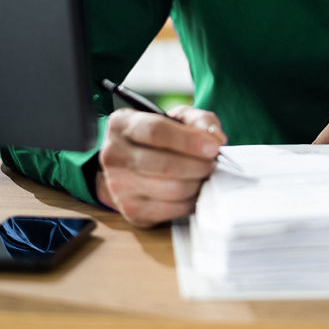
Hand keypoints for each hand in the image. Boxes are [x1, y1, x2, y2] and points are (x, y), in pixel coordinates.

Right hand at [94, 105, 224, 228]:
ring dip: (198, 183)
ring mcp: (118, 186)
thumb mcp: (178, 118)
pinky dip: (191, 201)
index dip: (188, 140)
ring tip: (204, 174)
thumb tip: (215, 138)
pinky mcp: (131, 210)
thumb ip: (200, 121)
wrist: (134, 166)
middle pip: (164, 164)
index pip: (155, 131)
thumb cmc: (160, 138)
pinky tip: (194, 190)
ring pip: (171, 189)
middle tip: (213, 163)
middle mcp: (113, 155)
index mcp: (121, 124)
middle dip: (198, 165)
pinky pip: (172, 209)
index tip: (213, 147)